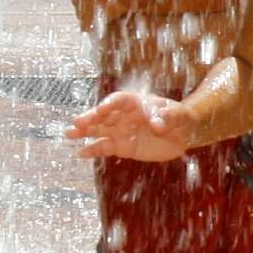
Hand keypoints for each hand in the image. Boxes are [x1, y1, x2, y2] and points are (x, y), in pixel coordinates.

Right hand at [69, 87, 194, 160]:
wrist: (182, 134)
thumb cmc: (179, 118)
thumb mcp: (178, 115)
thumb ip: (168, 117)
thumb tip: (157, 123)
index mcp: (136, 102)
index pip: (119, 100)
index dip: (109, 104)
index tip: (101, 110)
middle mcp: (124, 115)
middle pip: (103, 115)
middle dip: (91, 118)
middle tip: (77, 122)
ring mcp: (121, 131)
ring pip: (99, 130)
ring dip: (84, 132)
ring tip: (70, 134)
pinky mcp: (122, 147)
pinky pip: (105, 147)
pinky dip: (93, 150)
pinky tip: (81, 152)